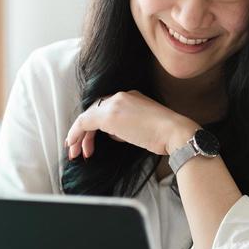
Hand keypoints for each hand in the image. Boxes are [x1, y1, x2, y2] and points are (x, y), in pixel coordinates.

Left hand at [65, 91, 198, 160]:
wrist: (174, 132)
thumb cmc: (164, 135)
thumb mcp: (141, 127)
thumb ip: (125, 127)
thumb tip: (113, 134)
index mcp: (131, 97)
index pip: (106, 108)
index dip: (94, 125)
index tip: (90, 140)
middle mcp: (121, 96)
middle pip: (94, 111)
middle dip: (83, 131)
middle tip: (77, 147)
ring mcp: (115, 103)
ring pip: (87, 116)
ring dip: (79, 135)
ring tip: (76, 152)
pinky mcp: (110, 114)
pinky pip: (85, 122)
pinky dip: (76, 133)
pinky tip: (74, 145)